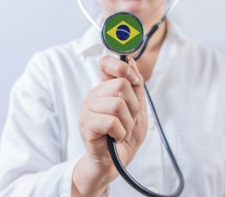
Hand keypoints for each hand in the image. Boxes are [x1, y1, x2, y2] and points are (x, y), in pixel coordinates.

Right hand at [72, 56, 147, 196]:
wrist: (114, 163)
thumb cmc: (124, 136)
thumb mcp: (138, 109)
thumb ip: (136, 86)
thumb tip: (132, 61)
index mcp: (104, 90)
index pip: (105, 63)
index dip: (122, 67)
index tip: (134, 81)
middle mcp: (93, 96)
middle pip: (121, 85)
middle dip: (133, 107)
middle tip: (128, 121)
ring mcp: (87, 110)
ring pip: (118, 104)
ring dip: (127, 123)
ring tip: (121, 131)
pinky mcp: (86, 125)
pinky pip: (111, 122)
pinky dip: (120, 133)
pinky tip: (115, 138)